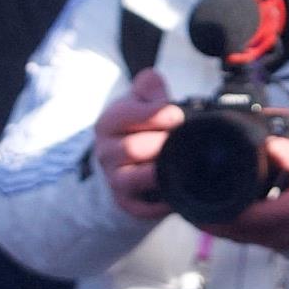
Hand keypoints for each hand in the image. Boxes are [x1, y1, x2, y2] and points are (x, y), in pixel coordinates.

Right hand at [92, 72, 181, 216]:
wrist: (134, 162)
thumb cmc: (140, 127)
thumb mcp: (142, 101)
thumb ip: (148, 85)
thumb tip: (153, 80)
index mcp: (108, 122)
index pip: (126, 115)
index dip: (156, 114)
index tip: (177, 115)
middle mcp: (106, 152)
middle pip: (133, 148)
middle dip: (162, 144)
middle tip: (182, 140)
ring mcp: (114, 180)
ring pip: (134, 178)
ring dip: (159, 171)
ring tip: (178, 163)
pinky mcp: (127, 203)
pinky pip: (143, 208)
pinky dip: (162, 202)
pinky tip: (176, 190)